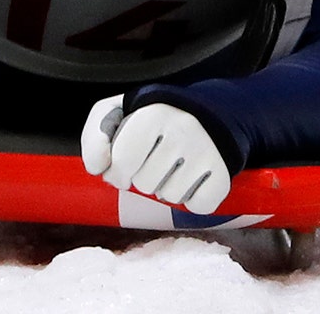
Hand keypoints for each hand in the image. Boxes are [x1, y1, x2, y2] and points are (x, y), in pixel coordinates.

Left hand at [80, 95, 231, 213]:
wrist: (209, 113)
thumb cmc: (153, 119)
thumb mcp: (118, 113)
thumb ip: (94, 135)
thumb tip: (98, 168)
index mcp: (153, 113)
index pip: (121, 161)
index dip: (116, 171)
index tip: (122, 166)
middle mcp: (183, 129)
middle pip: (145, 184)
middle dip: (144, 178)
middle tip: (154, 160)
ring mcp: (207, 151)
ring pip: (170, 197)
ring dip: (167, 189)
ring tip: (173, 167)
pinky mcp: (225, 173)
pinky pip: (199, 206)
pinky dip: (193, 200)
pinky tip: (193, 178)